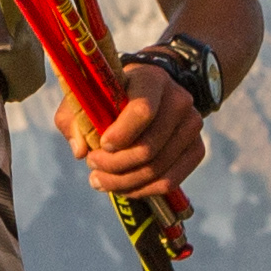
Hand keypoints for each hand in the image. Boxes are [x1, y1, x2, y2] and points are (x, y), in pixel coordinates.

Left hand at [63, 62, 203, 211]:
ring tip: (101, 180)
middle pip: (148, 148)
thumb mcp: (88, 96)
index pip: (143, 111)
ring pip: (158, 169)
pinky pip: (170, 181)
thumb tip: (80, 151)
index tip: (101, 144)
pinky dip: (143, 190)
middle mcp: (179, 101)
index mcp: (152, 80)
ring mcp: (192, 125)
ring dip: (124, 182)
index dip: (120, 134)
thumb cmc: (114, 95)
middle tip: (92, 166)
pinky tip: (123, 188)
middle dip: (115, 165)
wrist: (151, 92)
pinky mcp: (196, 148)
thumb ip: (74, 118)